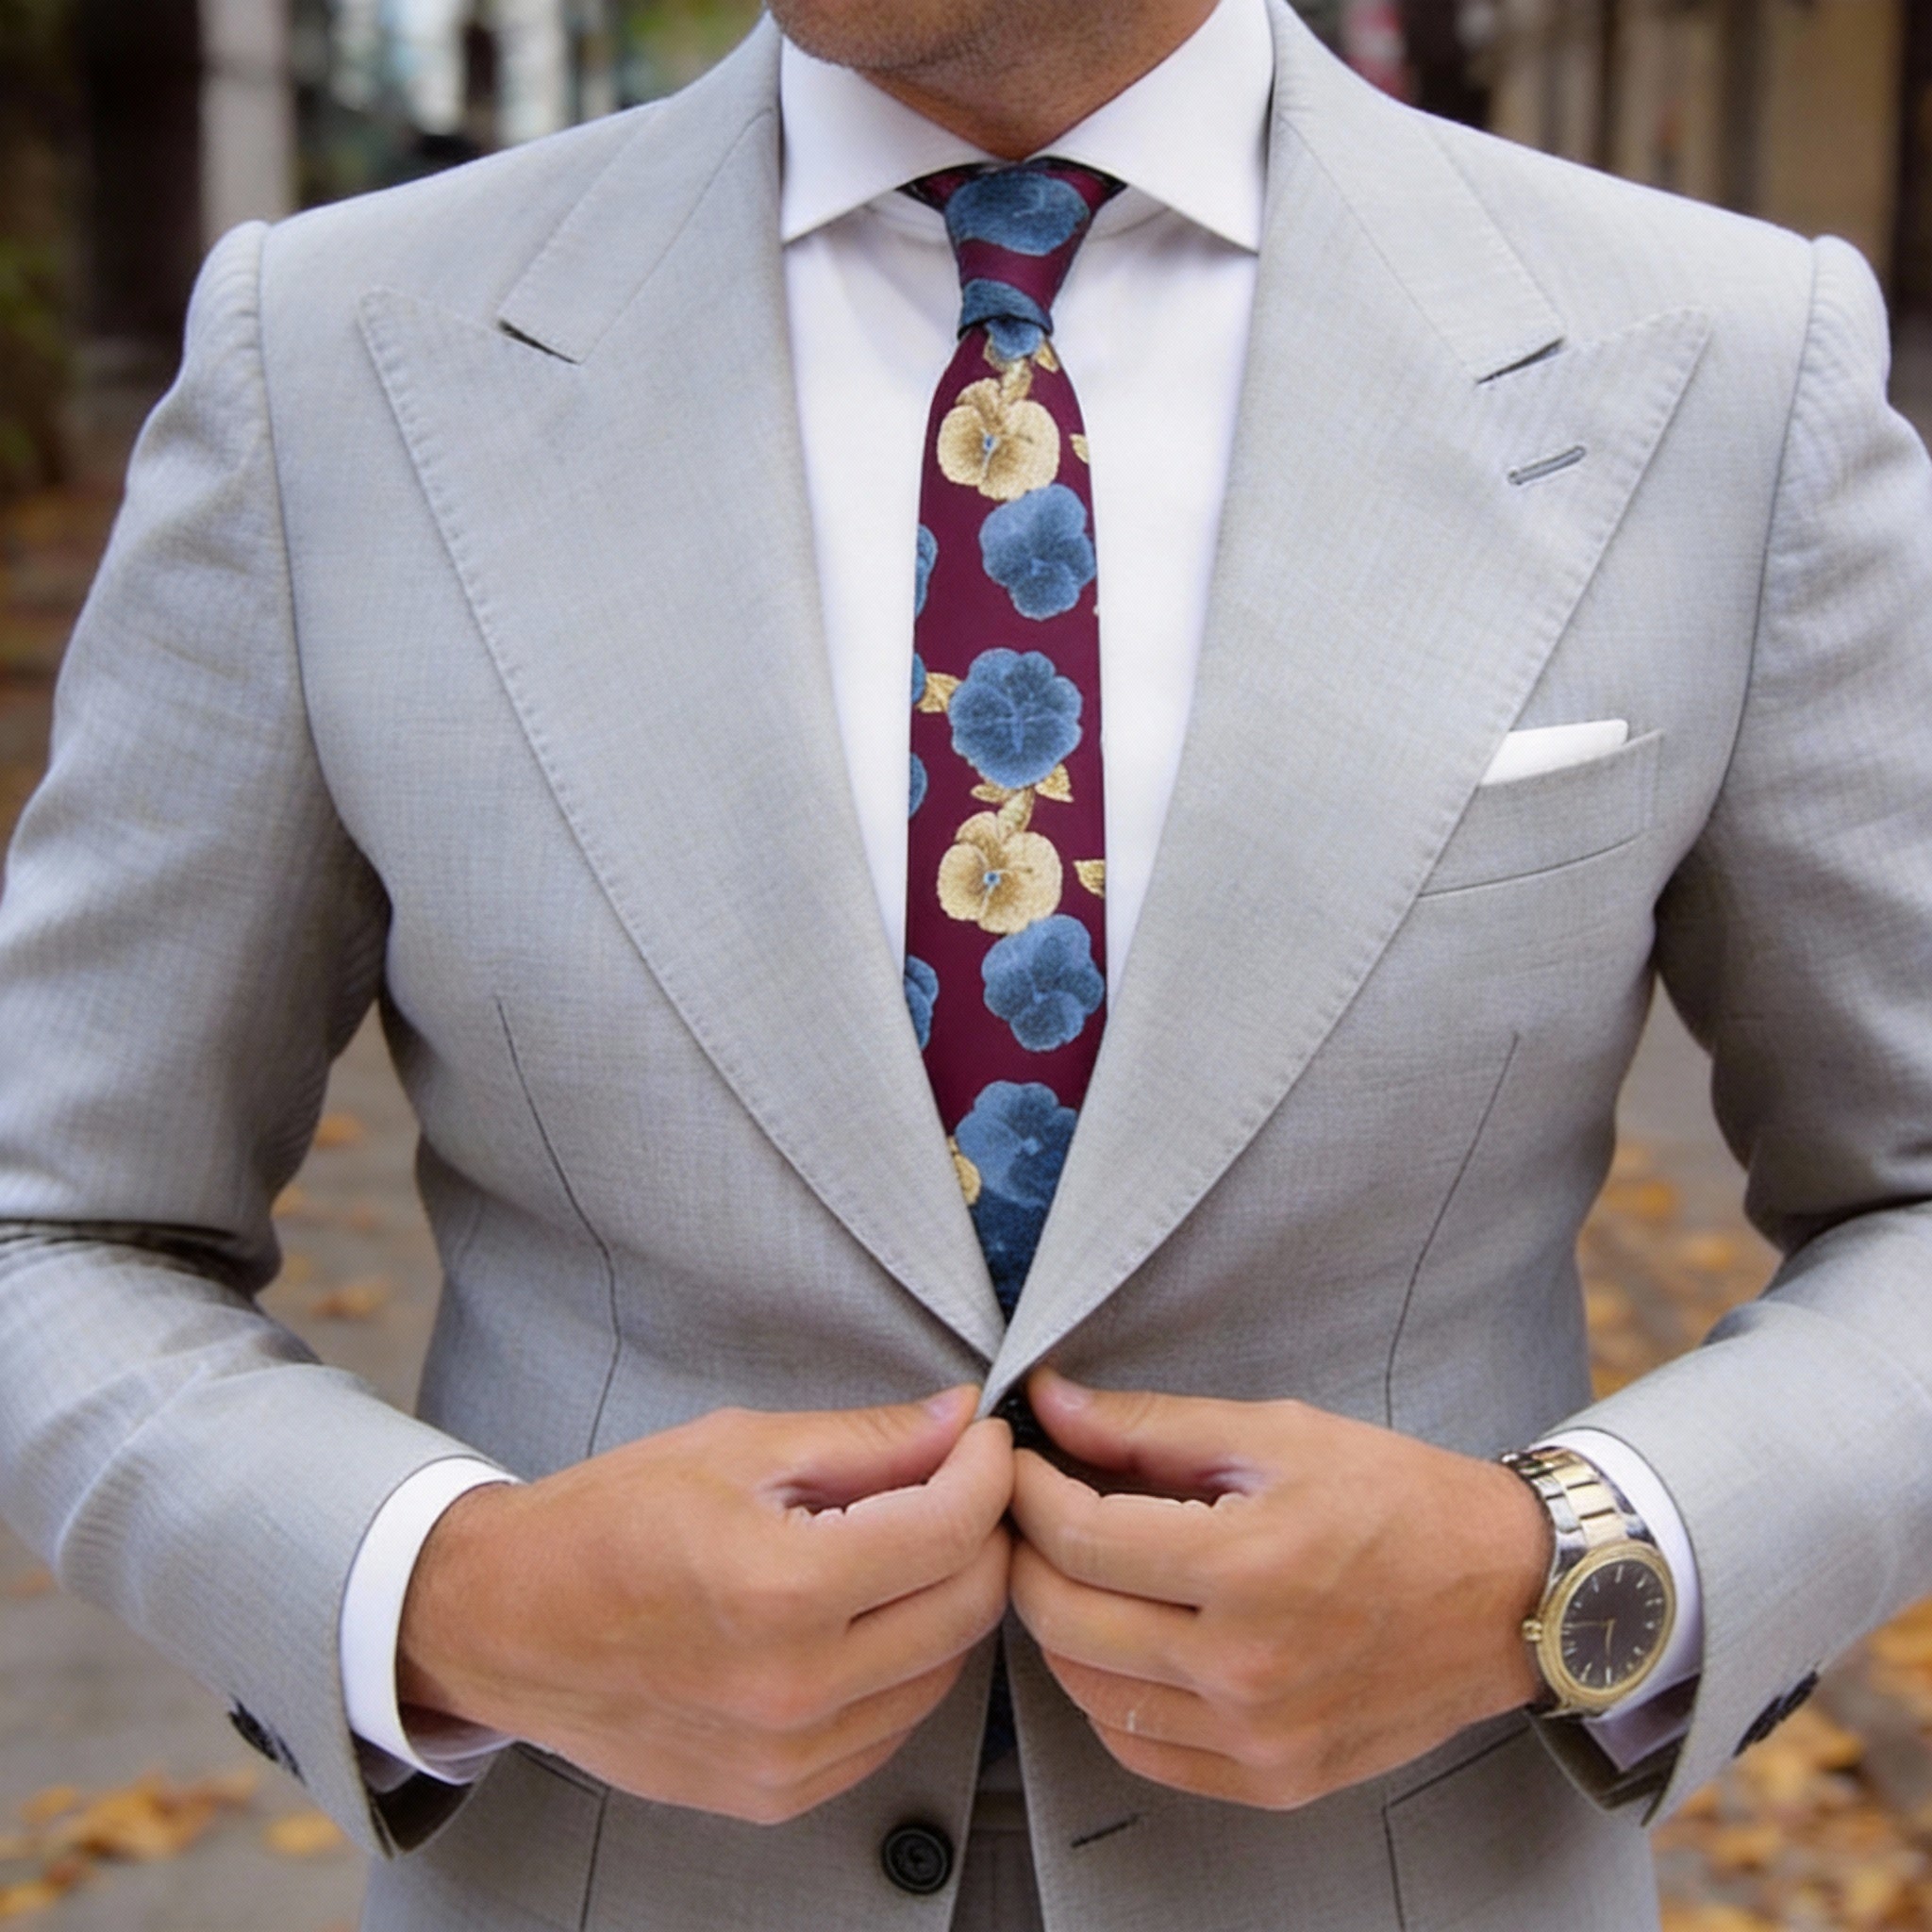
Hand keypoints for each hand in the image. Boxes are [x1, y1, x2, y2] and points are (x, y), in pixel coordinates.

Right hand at [397, 1386, 1012, 1822]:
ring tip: (901, 1542)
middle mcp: (794, 1688)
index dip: (988, 1469)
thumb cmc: (606, 1522)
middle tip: (957, 1481)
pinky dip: (902, 1663)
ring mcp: (787, 1756)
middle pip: (967, 1605)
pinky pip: (891, 1725)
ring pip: (943, 1671)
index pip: (951, 1528)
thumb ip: (865, 1439)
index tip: (984, 1439)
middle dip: (982, 1531)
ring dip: (946, 1598)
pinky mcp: (777, 1794)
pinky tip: (861, 1614)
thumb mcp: (736, 1447)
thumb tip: (958, 1421)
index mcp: (782, 1588)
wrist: (504, 1622)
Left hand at [1008, 1368, 1548, 1809]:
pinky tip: (1125, 1641)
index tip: (1020, 1461)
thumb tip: (1051, 1403)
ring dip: (1060, 1625)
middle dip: (1026, 1555)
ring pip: (1087, 1691)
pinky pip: (1140, 1749)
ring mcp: (1258, 1738)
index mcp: (1246, 1566)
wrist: (1506, 1592)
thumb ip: (1150, 1425)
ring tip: (1079, 1570)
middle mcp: (1246, 1667)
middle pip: (1063, 1620)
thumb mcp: (1276, 1434)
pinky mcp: (1273, 1781)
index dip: (1027, 1491)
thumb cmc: (1397, 1499)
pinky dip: (1108, 1695)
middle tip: (1034, 1512)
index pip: (1076, 1537)